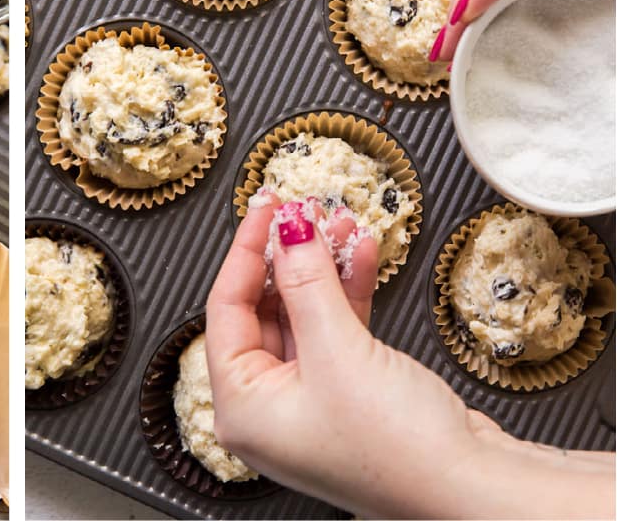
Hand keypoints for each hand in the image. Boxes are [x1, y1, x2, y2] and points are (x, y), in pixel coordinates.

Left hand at [205, 195, 615, 518]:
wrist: (474, 492)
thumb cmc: (397, 449)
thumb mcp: (336, 348)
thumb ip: (305, 279)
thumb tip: (285, 225)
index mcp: (243, 409)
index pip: (226, 309)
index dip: (247, 250)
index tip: (267, 208)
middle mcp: (271, 411)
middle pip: (265, 309)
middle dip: (290, 255)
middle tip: (305, 209)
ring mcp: (313, 404)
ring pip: (305, 315)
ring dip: (323, 268)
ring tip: (340, 222)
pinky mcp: (352, 397)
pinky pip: (337, 331)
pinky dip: (348, 292)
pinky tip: (362, 253)